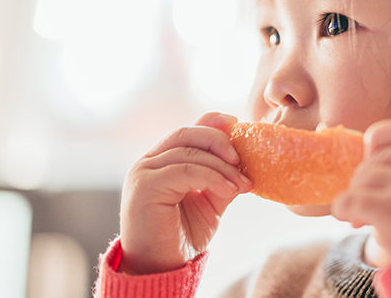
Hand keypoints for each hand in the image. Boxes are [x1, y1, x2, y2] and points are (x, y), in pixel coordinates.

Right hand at [119, 112, 252, 273]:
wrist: (162, 267)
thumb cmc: (182, 236)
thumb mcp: (210, 200)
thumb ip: (222, 177)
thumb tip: (246, 162)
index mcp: (162, 161)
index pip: (188, 131)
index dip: (213, 123)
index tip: (237, 124)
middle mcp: (148, 162)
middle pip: (187, 134)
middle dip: (220, 141)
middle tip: (243, 160)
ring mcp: (143, 172)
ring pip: (190, 153)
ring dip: (223, 167)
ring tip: (243, 184)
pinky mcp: (145, 186)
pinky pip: (186, 170)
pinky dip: (213, 177)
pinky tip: (230, 190)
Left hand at [331, 119, 390, 254]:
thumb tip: (368, 144)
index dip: (380, 139)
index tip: (369, 151)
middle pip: (382, 156)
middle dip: (367, 178)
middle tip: (365, 202)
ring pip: (366, 176)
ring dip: (357, 196)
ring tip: (362, 217)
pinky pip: (353, 199)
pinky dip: (344, 208)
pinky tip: (350, 218)